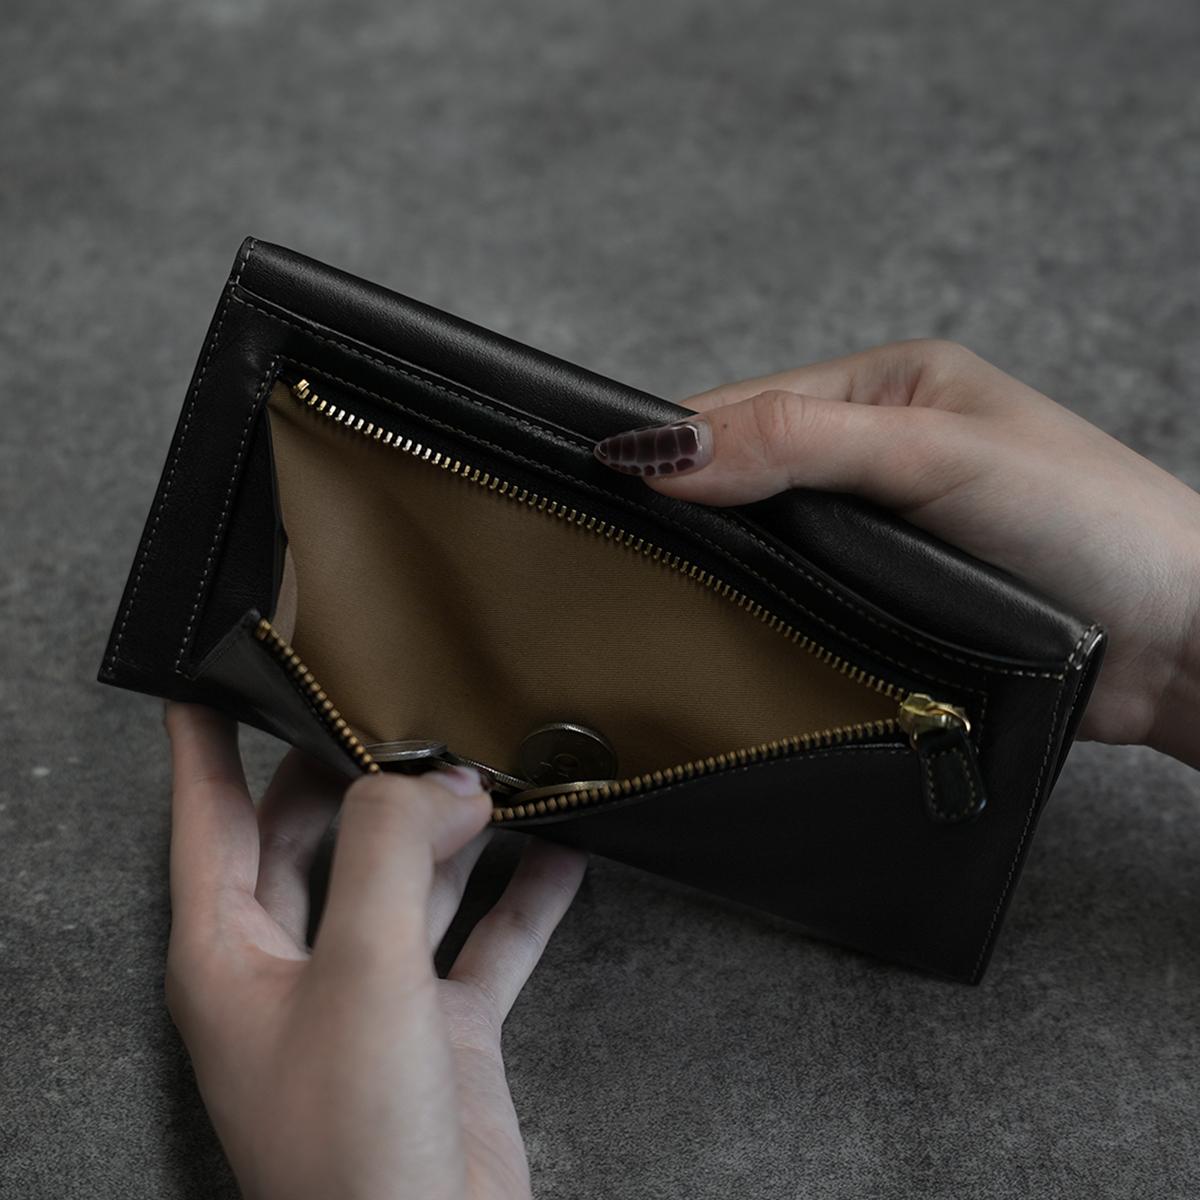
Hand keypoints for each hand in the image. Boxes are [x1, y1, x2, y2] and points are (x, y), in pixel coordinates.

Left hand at [164, 702, 586, 1199]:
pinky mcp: (442, 1028)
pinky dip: (522, 898)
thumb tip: (441, 781)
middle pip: (318, 836)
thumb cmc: (352, 1153)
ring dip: (452, 831)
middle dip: (360, 774)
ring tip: (492, 772)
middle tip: (403, 709)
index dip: (208, 745)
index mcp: (232, 953)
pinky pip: (484, 940)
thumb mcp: (361, 972)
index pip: (209, 818)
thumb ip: (392, 853)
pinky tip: (560, 855)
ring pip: (408, 881)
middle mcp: (297, 968)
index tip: (220, 679)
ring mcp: (373, 997)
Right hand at [593, 339, 1199, 766]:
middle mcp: (876, 449)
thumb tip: (669, 452)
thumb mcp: (937, 456)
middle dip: (689, 507)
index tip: (609, 485)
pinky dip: (760, 611)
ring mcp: (880, 526)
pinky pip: (799, 596)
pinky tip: (728, 633)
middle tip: (622, 554)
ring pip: (767, 541)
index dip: (677, 444)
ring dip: (724, 568)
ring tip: (662, 598)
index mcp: (887, 385)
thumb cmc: (1092, 524)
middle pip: (746, 472)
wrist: (1181, 643)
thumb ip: (802, 443)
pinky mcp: (887, 596)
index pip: (748, 404)